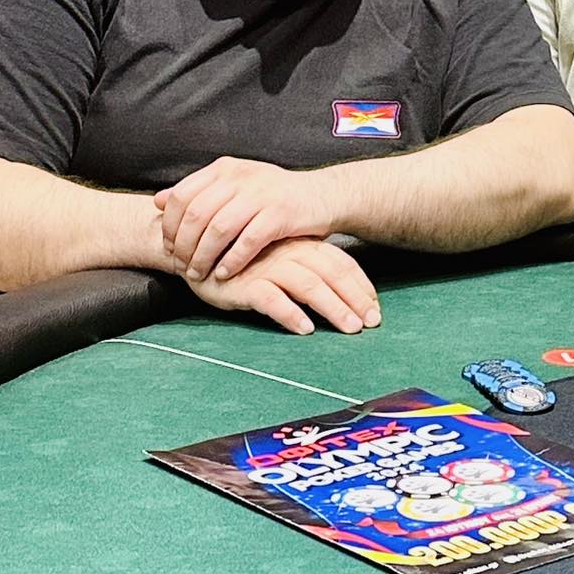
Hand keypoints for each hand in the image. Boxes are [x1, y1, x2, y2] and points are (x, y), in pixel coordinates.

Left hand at [154, 156, 331, 283]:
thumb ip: (198, 191)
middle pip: (196, 214)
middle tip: (180, 266)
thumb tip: (158, 200)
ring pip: (218, 230)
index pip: (181, 195)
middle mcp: (240, 177)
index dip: (169, 225)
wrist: (322, 195)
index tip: (169, 247)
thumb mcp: (234, 185)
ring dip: (203, 257)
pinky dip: (231, 261)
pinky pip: (247, 242)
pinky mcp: (280, 214)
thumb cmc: (273, 195)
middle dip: (183, 245)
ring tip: (198, 275)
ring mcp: (261, 194)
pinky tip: (224, 274)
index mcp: (225, 168)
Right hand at [187, 237, 379, 334]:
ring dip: (332, 307)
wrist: (198, 252)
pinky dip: (290, 313)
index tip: (375, 307)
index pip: (341, 262)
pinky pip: (271, 299)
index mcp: (303, 245)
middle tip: (372, 323)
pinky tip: (305, 328)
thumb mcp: (284, 257)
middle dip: (355, 298)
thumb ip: (311, 267)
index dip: (360, 285)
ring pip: (308, 286)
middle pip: (331, 274)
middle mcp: (290, 253)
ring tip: (349, 328)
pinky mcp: (244, 285)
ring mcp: (267, 268)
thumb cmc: (248, 259)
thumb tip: (345, 292)